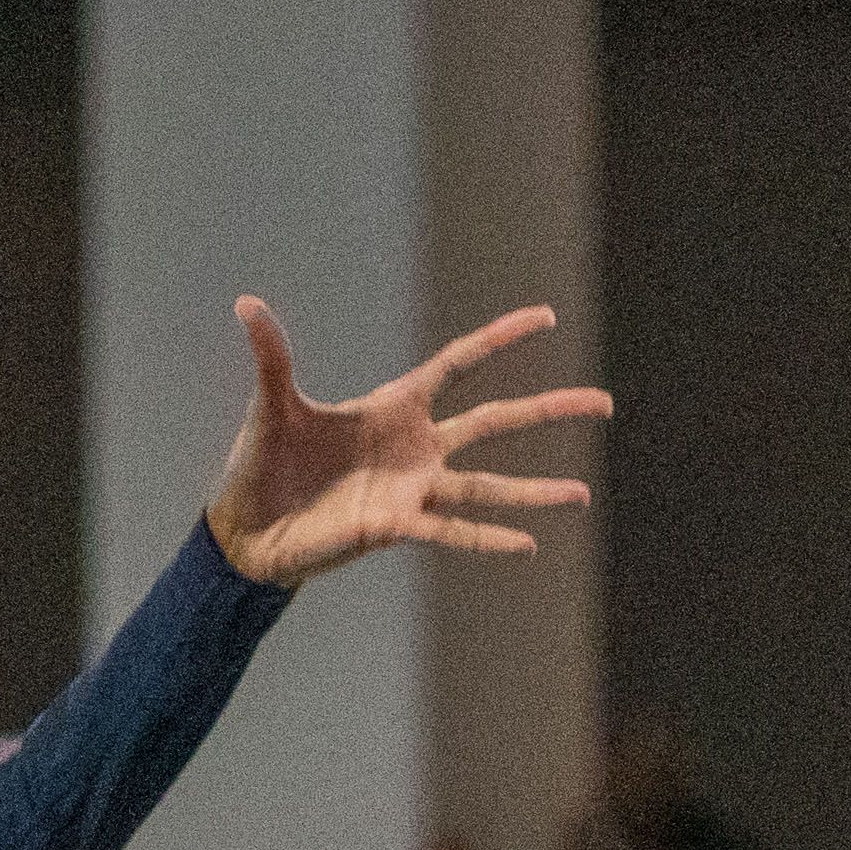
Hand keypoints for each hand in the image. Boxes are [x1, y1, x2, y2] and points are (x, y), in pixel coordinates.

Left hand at [202, 301, 609, 588]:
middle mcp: (415, 445)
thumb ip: (272, 356)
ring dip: (533, 491)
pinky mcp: (397, 527)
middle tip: (604, 403)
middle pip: (495, 421)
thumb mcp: (270, 406)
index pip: (459, 362)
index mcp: (393, 405)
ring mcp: (412, 488)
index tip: (547, 318)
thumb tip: (245, 304)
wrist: (246, 531)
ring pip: (488, 484)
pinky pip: (453, 532)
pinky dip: (487, 538)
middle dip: (549, 409)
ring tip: (582, 496)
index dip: (501, 339)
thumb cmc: (261, 465)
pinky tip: (528, 545)